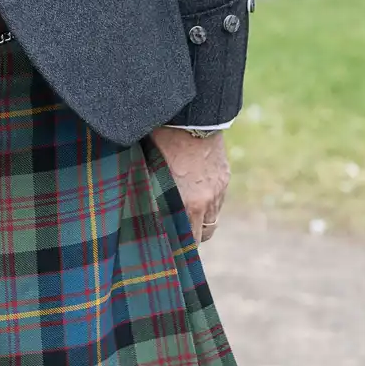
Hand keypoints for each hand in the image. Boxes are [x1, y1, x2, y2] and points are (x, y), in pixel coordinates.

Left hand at [150, 127, 229, 243]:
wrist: (190, 114)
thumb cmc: (160, 140)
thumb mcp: (150, 172)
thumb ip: (150, 196)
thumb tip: (140, 212)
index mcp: (188, 203)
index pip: (189, 241)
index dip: (180, 249)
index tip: (169, 251)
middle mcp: (207, 200)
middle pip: (203, 234)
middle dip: (191, 237)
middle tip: (175, 233)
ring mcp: (219, 188)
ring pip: (212, 217)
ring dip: (200, 219)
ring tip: (184, 213)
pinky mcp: (224, 175)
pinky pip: (218, 199)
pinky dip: (208, 201)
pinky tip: (194, 191)